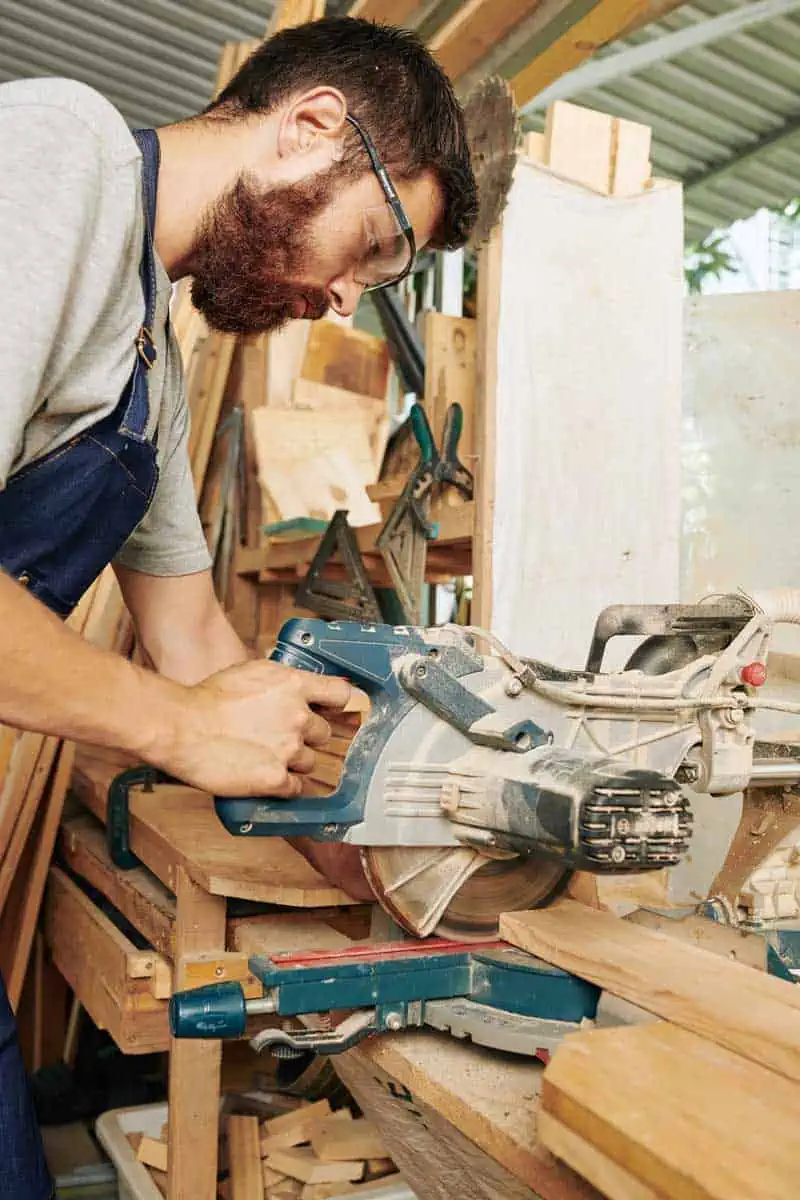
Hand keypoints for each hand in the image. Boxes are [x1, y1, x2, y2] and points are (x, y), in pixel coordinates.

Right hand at [151, 660, 353, 796]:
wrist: (182, 727)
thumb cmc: (208, 699)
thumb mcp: (252, 673)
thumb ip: (282, 681)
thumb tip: (298, 686)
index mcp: (293, 686)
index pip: (340, 695)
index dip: (340, 705)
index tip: (338, 712)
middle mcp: (297, 716)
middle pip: (324, 733)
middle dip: (307, 737)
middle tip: (283, 737)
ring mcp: (289, 748)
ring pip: (310, 762)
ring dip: (295, 762)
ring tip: (267, 757)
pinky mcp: (276, 777)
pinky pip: (297, 787)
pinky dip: (286, 785)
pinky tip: (269, 778)